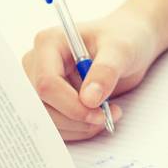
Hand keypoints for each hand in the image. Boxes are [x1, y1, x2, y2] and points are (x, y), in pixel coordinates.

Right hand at [22, 5, 160, 142]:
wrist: (129, 44)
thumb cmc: (124, 37)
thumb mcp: (122, 50)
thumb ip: (106, 71)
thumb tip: (88, 100)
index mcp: (49, 43)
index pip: (47, 83)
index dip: (70, 105)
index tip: (98, 114)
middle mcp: (38, 63)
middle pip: (42, 105)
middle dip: (75, 118)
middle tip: (104, 118)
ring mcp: (40, 82)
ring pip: (46, 120)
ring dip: (77, 127)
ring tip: (105, 116)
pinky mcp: (49, 99)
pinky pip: (54, 124)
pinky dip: (76, 129)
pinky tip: (96, 119)